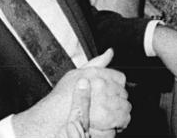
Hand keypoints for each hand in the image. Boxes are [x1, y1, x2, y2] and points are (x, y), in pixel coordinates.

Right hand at [13, 49, 128, 137]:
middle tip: (110, 106)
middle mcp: (100, 87)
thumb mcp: (76, 73)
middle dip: (119, 100)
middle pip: (123, 93)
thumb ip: (97, 62)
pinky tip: (111, 125)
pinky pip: (120, 120)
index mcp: (95, 74)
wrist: (53, 119)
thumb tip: (110, 52)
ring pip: (124, 108)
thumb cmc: (62, 97)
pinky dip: (118, 124)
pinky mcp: (105, 118)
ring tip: (111, 117)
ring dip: (121, 112)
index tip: (112, 93)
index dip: (116, 87)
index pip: (120, 78)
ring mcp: (104, 103)